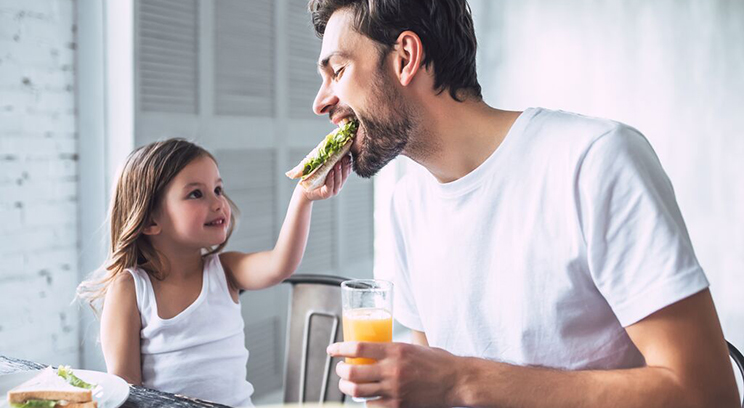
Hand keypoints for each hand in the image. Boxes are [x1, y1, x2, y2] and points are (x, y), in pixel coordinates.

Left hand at [302, 155, 351, 200]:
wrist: (304, 190)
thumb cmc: (312, 177)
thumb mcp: (321, 167)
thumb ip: (327, 160)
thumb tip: (330, 146)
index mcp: (338, 178)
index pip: (346, 171)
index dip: (348, 163)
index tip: (348, 154)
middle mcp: (338, 185)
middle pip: (344, 175)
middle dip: (345, 166)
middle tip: (345, 157)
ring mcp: (333, 190)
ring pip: (338, 181)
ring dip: (339, 172)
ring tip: (338, 163)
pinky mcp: (326, 194)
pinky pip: (330, 187)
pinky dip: (331, 179)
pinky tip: (331, 172)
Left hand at [327, 341, 461, 406]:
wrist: (458, 382)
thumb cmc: (438, 362)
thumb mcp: (414, 347)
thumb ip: (394, 350)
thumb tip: (376, 349)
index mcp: (396, 350)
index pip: (358, 347)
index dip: (340, 348)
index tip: (332, 350)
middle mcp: (392, 369)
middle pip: (352, 371)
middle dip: (341, 371)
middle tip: (340, 369)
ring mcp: (394, 390)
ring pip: (356, 391)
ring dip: (346, 387)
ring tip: (347, 384)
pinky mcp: (398, 406)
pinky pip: (371, 405)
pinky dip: (366, 401)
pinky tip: (367, 397)